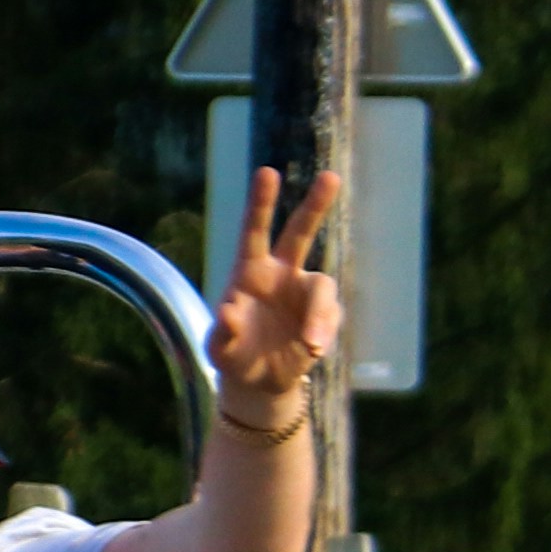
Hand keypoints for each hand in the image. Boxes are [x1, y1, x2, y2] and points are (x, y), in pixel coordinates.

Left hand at [210, 162, 345, 430]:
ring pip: (322, 287)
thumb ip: (221, 332)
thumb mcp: (219, 349)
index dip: (261, 203)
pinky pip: (330, 318)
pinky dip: (323, 334)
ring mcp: (305, 292)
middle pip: (301, 233)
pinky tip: (312, 351)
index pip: (255, 231)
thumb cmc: (233, 356)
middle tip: (331, 177)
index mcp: (250, 271)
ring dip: (318, 315)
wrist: (260, 379)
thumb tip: (227, 311)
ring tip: (310, 344)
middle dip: (316, 204)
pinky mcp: (324, 315)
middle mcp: (281, 273)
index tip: (267, 172)